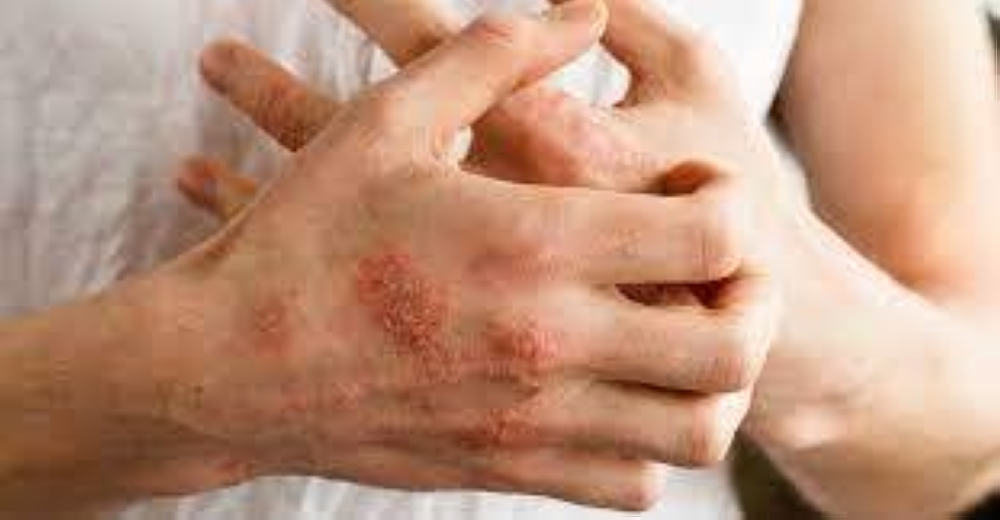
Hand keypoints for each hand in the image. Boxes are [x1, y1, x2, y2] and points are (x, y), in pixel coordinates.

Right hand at [160, 0, 777, 510]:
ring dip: (717, 380)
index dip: (730, 203)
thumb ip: (492, 56)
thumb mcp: (383, 122)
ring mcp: (535, 420)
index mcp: (532, 243)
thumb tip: (581, 11)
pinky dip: (654, 444)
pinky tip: (621, 392)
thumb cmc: (302, 239)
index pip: (712, 235)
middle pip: (731, 345)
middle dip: (753, 301)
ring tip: (684, 335)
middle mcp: (550, 341)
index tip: (694, 191)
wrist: (228, 368)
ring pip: (698, 432)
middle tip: (720, 271)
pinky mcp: (511, 469)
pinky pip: (634, 484)